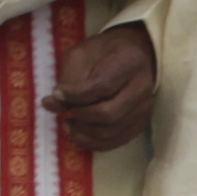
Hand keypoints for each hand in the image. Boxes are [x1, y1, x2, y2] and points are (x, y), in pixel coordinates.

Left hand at [46, 21, 157, 152]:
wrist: (133, 55)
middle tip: (64, 113)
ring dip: (84, 133)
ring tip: (68, 123)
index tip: (55, 95)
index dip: (75, 95)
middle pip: (108, 113)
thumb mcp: (81, 55)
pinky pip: (116, 141)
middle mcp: (142, 87)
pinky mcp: (141, 122)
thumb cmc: (103, 52)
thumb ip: (67, 78)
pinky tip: (79, 133)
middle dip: (80, 116)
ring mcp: (144, 108)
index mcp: (129, 62)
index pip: (101, 86)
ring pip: (111, 131)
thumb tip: (51, 105)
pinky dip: (93, 143)